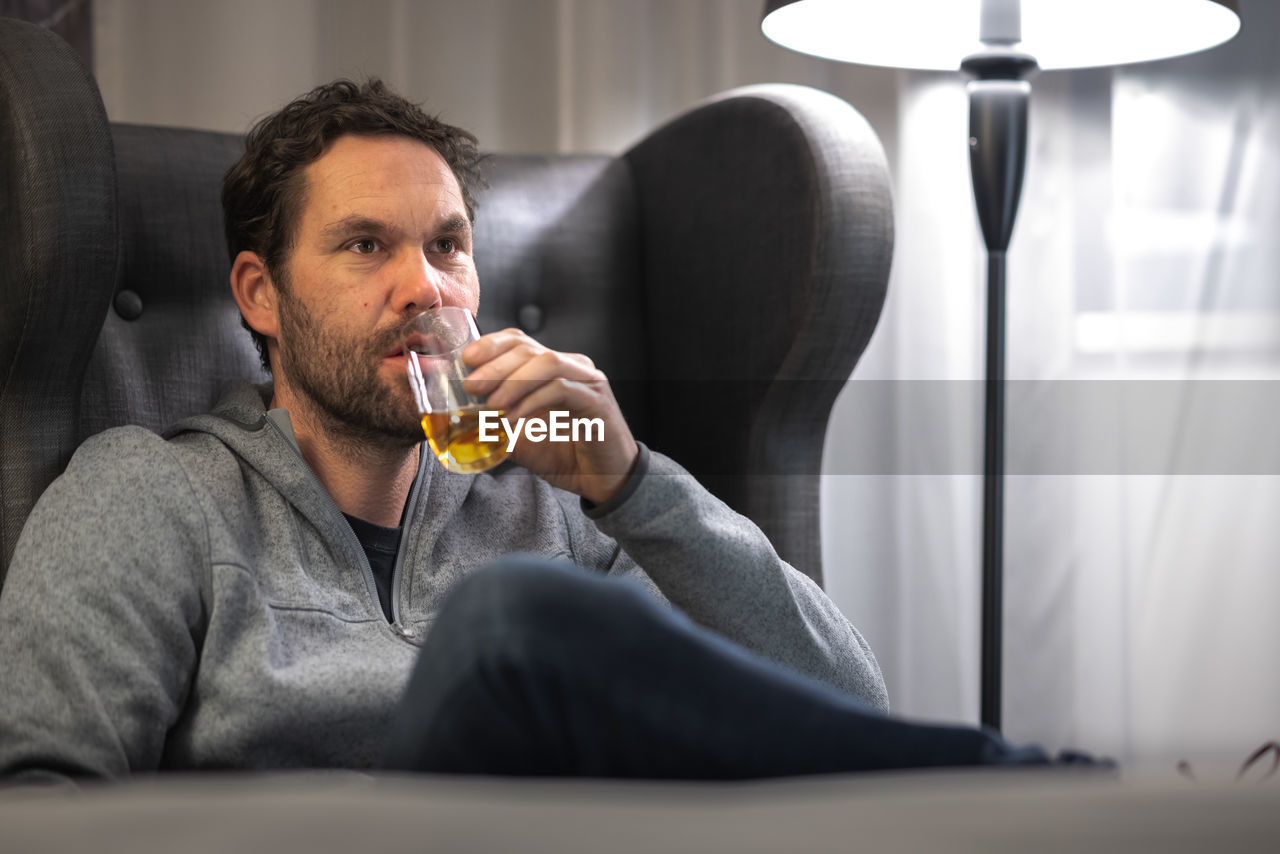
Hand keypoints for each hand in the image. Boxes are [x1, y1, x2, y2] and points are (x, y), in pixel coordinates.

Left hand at [461, 329, 638, 504]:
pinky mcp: (596, 401)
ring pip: (547, 363)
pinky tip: (514, 418)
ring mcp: (587, 381)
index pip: (520, 342)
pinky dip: (533, 401)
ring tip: (491, 404)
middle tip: (472, 385)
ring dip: (514, 381)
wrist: (605, 481)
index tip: (466, 360)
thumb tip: (463, 419)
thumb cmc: (565, 456)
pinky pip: (562, 389)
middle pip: (530, 349)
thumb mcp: (521, 438)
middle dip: (495, 364)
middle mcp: (573, 367)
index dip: (491, 345)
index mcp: (554, 368)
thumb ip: (497, 424)